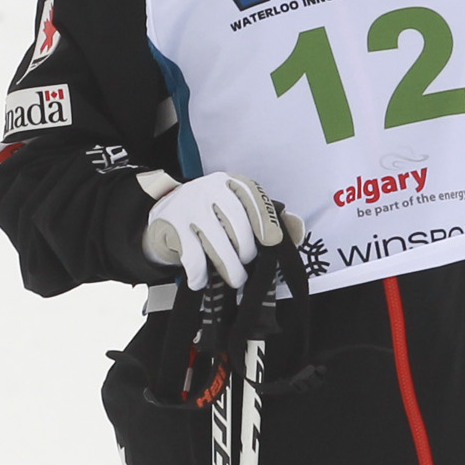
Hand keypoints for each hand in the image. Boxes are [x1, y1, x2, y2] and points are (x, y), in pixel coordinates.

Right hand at [144, 173, 300, 289]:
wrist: (166, 213)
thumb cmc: (214, 217)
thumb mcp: (242, 212)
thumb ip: (273, 220)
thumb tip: (299, 229)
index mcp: (232, 184)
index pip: (253, 197)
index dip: (265, 220)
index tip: (272, 242)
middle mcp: (210, 189)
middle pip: (237, 225)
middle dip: (246, 252)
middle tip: (246, 265)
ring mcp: (188, 205)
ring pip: (216, 243)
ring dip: (229, 268)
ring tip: (234, 280)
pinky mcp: (171, 223)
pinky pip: (192, 256)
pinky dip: (199, 274)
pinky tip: (201, 281)